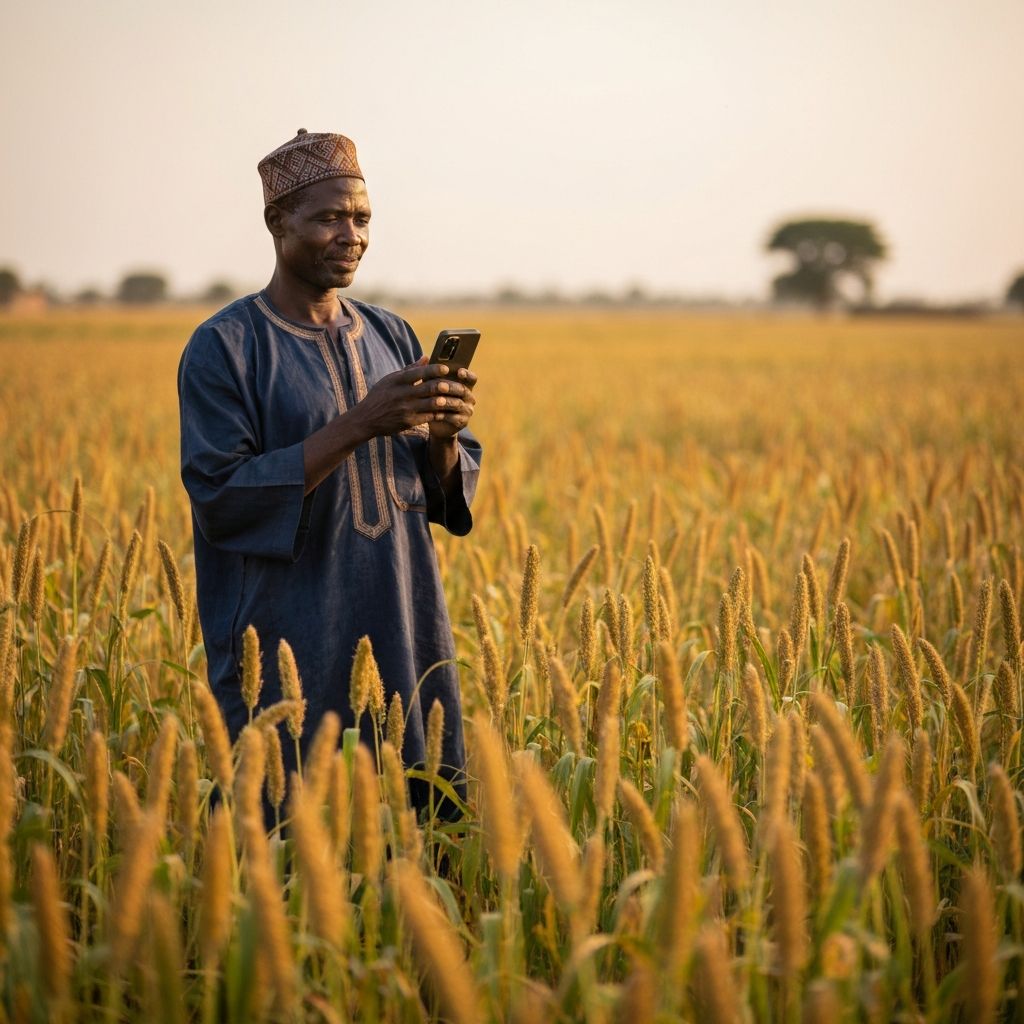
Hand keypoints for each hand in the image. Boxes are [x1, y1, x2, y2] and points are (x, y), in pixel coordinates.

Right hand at [350, 357, 473, 438]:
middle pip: (430, 388)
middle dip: (447, 386)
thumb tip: (426, 357)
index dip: (434, 369)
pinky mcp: (409, 422)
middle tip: (458, 385)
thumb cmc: (379, 396)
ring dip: (448, 401)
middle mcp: (402, 394)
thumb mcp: (390, 380)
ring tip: (458, 399)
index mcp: (398, 381)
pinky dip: (441, 413)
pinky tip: (449, 411)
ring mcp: (406, 409)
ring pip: (434, 403)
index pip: (419, 372)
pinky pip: (430, 417)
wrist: (366, 419)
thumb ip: (409, 370)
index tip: (446, 368)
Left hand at [428, 364, 476, 440]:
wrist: (435, 422)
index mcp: (464, 385)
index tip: (459, 371)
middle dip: (451, 387)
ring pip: (458, 404)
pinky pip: (455, 418)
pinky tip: (435, 414)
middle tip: (440, 386)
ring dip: (447, 402)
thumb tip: (425, 357)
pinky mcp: (463, 422)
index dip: (467, 374)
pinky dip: (444, 416)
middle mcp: (469, 397)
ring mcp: (467, 410)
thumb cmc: (433, 399)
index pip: (471, 378)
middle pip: (463, 390)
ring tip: (436, 401)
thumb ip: (431, 374)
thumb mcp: (432, 386)